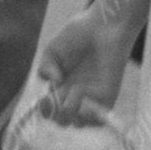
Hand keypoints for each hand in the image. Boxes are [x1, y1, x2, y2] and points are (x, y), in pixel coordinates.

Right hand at [42, 2, 136, 116]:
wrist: (103, 26)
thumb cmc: (78, 34)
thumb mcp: (53, 49)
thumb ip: (45, 67)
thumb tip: (53, 84)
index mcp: (59, 85)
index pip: (49, 108)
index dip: (44, 109)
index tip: (44, 99)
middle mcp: (74, 94)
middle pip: (61, 120)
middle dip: (56, 114)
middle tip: (58, 97)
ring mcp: (90, 97)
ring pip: (78, 123)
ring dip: (71, 115)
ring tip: (73, 93)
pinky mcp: (107, 98)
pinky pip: (98, 119)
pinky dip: (88, 117)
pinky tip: (84, 101)